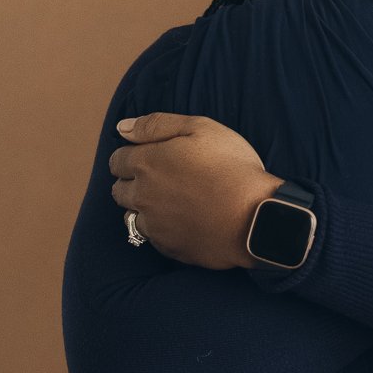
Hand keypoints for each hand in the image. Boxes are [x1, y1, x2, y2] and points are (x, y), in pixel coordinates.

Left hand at [109, 114, 277, 269]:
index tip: (148, 156)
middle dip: (131, 182)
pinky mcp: (168, 247)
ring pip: (131, 216)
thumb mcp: (201, 128)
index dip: (130, 156)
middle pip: (119, 190)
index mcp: (147, 163)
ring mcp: (154, 225)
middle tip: (159, 178)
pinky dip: (162, 229)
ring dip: (142, 208)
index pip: (117, 160)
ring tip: (169, 203)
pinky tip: (183, 222)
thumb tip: (123, 128)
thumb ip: (157, 125)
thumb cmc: (232, 166)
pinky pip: (154, 238)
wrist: (255, 216)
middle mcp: (142, 195)